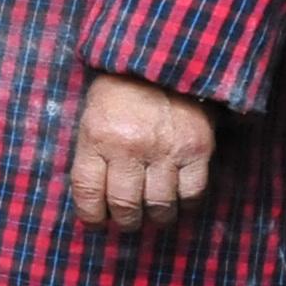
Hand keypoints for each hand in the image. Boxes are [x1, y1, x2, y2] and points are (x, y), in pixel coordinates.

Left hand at [70, 73, 214, 230]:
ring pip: (160, 205)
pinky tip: (178, 200)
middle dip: (125, 221)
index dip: (91, 215)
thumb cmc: (121, 93)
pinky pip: (192, 193)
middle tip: (127, 221)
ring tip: (153, 215)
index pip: (88, 192)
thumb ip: (92, 156)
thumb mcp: (92, 118)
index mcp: (97, 138)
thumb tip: (93, 201)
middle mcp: (130, 147)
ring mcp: (166, 150)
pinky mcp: (197, 150)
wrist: (165, 62)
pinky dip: (185, 204)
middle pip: (125, 204)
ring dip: (156, 218)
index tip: (96, 223)